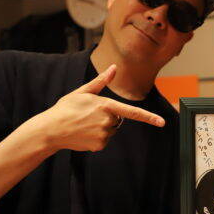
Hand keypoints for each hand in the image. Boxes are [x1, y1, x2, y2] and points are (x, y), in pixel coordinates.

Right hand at [33, 64, 163, 152]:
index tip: (162, 122)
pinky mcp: (99, 145)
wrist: (51, 129)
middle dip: (108, 117)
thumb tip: (114, 67)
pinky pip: (104, 140)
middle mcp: (107, 121)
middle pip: (118, 120)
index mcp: (106, 106)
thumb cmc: (66, 108)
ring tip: (84, 124)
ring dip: (102, 128)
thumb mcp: (83, 92)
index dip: (149, 118)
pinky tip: (84, 133)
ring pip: (111, 130)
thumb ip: (101, 81)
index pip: (132, 112)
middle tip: (89, 115)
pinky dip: (97, 138)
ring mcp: (104, 134)